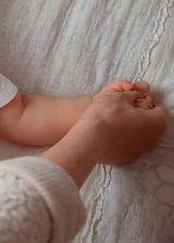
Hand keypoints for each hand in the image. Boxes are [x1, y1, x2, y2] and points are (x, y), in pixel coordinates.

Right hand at [41, 79, 166, 187]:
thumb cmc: (106, 115)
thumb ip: (134, 92)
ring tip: (112, 121)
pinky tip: (108, 133)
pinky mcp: (126, 158)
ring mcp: (140, 151)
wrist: (89, 139)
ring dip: (130, 127)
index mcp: (157, 123)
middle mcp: (153, 140)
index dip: (143, 101)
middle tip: (120, 108)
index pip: (157, 108)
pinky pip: (127, 145)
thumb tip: (141, 89)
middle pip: (149, 123)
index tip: (130, 100)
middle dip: (138, 115)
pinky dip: (121, 139)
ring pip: (138, 135)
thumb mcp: (119, 96)